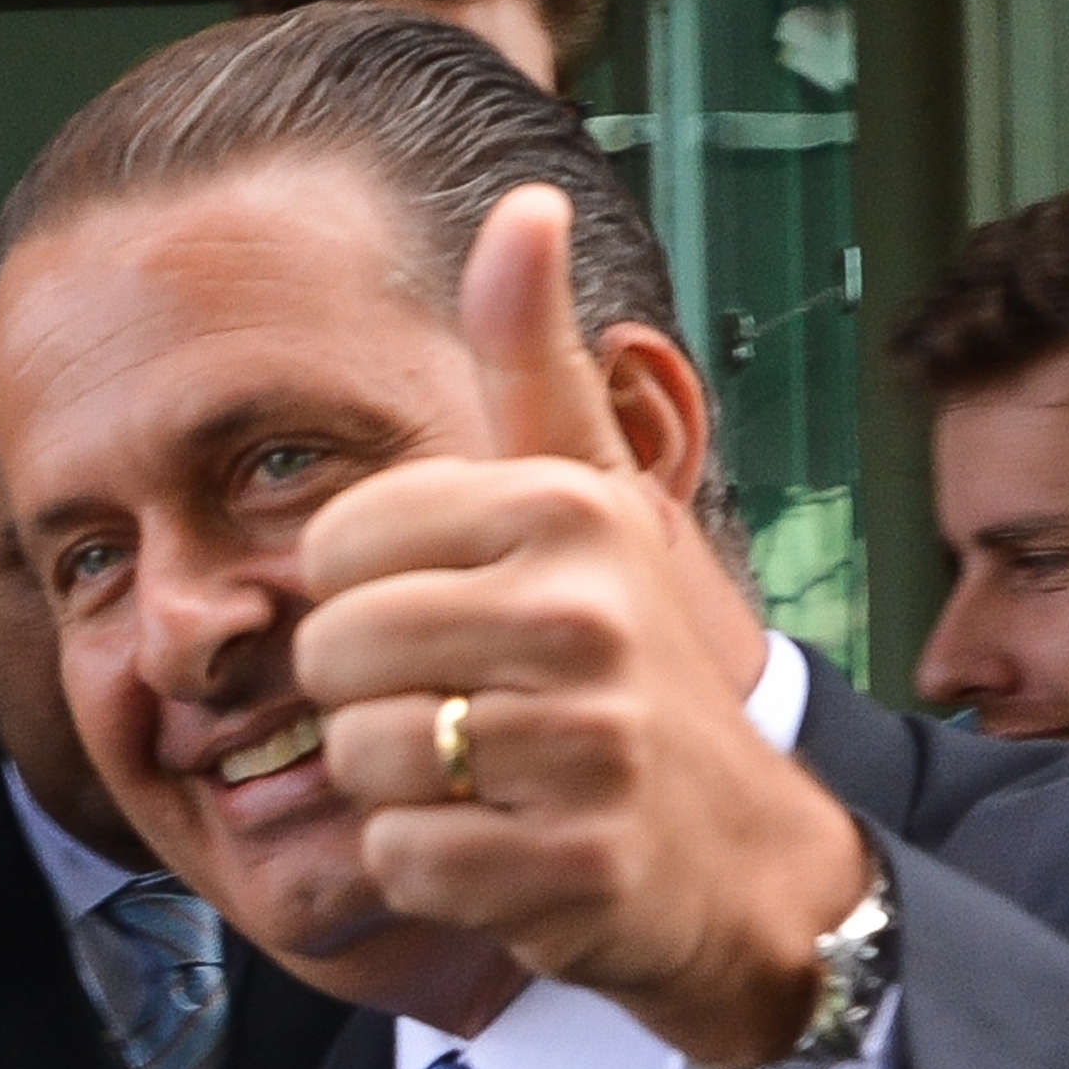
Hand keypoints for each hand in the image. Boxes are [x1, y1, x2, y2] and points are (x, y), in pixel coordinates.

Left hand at [296, 186, 870, 1068]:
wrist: (736, 853)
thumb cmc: (627, 663)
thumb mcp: (589, 500)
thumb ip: (536, 363)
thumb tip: (527, 201)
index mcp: (565, 511)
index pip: (335, 545)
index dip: (358, 598)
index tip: (442, 621)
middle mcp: (583, 617)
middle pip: (332, 654)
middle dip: (369, 699)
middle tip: (454, 712)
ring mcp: (588, 748)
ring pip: (363, 758)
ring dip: (401, 786)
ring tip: (482, 778)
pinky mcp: (577, 867)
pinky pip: (404, 858)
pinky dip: (431, 868)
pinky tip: (501, 847)